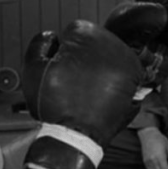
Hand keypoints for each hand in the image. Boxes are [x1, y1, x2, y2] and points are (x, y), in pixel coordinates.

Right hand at [20, 20, 142, 168]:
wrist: (77, 138)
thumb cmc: (54, 105)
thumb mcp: (32, 69)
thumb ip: (40, 43)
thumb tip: (54, 37)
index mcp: (87, 35)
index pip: (75, 31)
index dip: (64, 49)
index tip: (62, 66)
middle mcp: (112, 44)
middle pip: (94, 42)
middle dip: (84, 57)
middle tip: (74, 80)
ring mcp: (127, 61)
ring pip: (108, 56)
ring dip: (99, 67)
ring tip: (87, 89)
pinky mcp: (136, 79)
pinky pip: (121, 72)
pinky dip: (113, 80)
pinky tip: (101, 94)